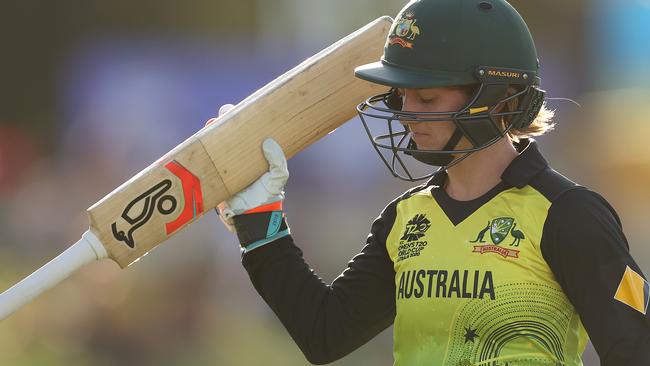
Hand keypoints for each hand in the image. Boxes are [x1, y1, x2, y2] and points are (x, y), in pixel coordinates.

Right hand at [209, 104, 289, 250]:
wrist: (251, 218)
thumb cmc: (267, 196)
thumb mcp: (277, 177)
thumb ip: (278, 161)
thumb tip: (268, 142)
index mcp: (253, 154)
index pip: (246, 131)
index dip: (240, 119)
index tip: (236, 110)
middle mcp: (238, 157)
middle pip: (228, 134)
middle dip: (222, 122)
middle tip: (221, 116)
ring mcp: (224, 165)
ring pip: (214, 144)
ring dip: (210, 132)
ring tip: (210, 125)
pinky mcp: (213, 175)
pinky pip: (204, 160)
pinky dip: (200, 150)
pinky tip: (199, 140)